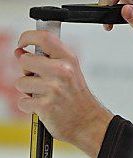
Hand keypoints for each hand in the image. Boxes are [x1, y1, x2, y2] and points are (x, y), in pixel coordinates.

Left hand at [15, 30, 112, 157]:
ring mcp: (53, 88)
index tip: (22, 43)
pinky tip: (41, 105)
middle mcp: (62, 70)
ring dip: (27, 90)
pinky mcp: (45, 105)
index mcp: (68, 58)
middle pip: (25, 60)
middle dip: (26, 71)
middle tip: (38, 78)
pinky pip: (22, 101)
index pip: (44, 37)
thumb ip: (46, 59)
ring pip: (20, 82)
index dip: (27, 37)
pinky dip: (28, 105)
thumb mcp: (69, 70)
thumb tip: (20, 52)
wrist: (87, 120)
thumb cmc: (76, 95)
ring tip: (42, 93)